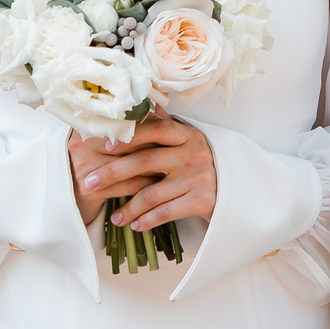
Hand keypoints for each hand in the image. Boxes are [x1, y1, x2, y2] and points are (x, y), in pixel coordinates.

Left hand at [66, 112, 216, 230]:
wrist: (240, 191)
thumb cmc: (204, 164)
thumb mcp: (189, 142)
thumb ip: (167, 127)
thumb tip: (145, 104)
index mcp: (188, 135)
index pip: (155, 129)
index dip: (129, 136)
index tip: (105, 145)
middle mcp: (193, 154)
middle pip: (146, 161)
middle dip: (113, 173)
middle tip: (90, 182)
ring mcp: (199, 178)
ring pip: (153, 193)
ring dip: (128, 206)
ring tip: (113, 216)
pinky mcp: (203, 201)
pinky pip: (167, 212)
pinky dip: (148, 220)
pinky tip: (134, 224)